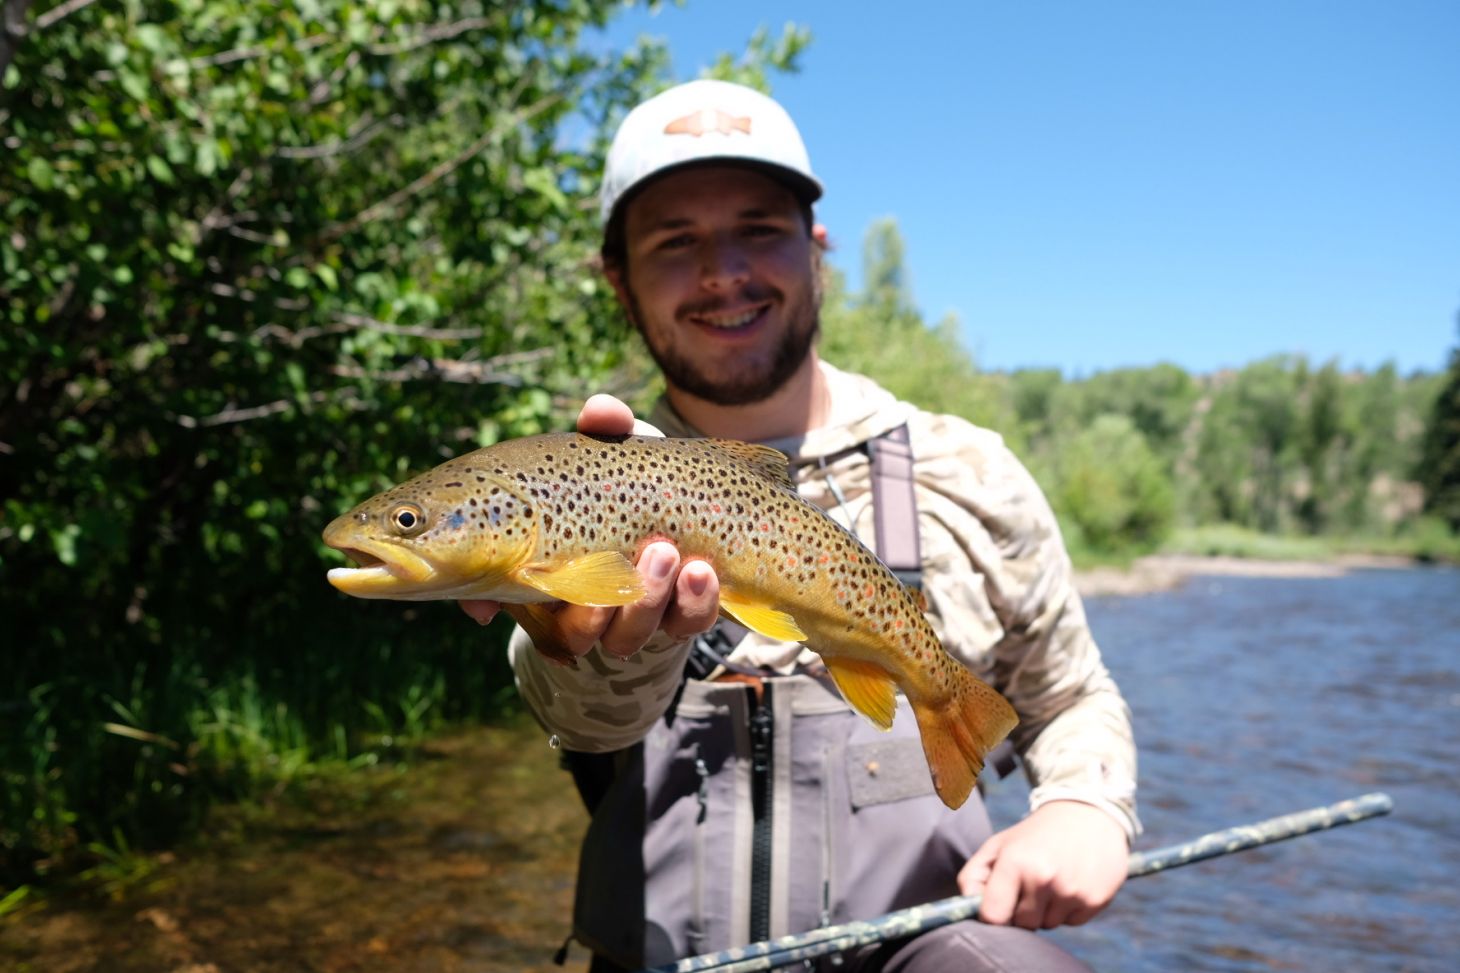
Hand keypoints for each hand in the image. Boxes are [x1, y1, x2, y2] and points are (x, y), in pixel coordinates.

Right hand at [459, 394, 720, 658]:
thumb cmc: (633, 474)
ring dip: (647, 598)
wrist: (696, 502)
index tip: (489, 603)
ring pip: (628, 636)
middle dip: (592, 609)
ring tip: (665, 553)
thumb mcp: (617, 449)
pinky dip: (693, 602)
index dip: (491, 605)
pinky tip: (703, 571)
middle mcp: (584, 607)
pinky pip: (686, 624)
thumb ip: (607, 426)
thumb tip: (598, 410)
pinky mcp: (681, 618)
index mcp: (547, 570)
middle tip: (607, 561)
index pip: (506, 598)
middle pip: (576, 631)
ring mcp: (634, 618)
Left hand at [957, 800, 1127, 929]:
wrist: (1088, 813)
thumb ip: (974, 876)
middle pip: (1022, 925)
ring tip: (1053, 879)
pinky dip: (1068, 909)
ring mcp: (1071, 891)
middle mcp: (1043, 878)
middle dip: (1022, 910)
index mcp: (1015, 862)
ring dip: (1046, 910)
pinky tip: (1072, 882)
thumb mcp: (998, 845)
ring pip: (1047, 925)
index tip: (997, 906)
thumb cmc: (1035, 834)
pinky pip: (1071, 923)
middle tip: (1031, 882)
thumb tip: (970, 910)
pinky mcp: (1095, 900)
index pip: (993, 916)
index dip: (992, 915)